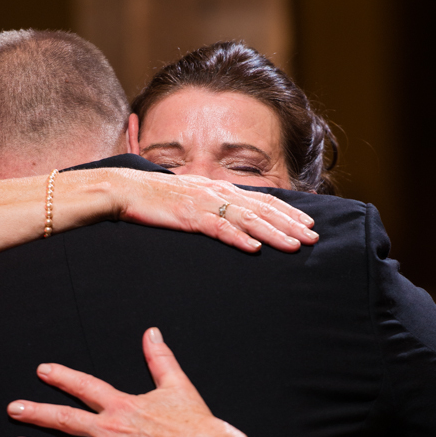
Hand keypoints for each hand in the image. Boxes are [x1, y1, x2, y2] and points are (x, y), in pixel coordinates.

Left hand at [8, 327, 247, 436]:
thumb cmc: (194, 420)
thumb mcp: (175, 383)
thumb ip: (159, 357)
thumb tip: (151, 333)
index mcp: (122, 404)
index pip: (84, 386)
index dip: (62, 377)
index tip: (42, 371)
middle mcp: (111, 428)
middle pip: (66, 418)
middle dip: (37, 413)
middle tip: (14, 410)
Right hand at [60, 167, 317, 253]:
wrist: (122, 189)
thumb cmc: (154, 198)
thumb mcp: (190, 199)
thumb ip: (212, 206)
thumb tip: (233, 220)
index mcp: (218, 187)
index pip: (261, 199)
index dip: (288, 212)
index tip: (308, 224)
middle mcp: (216, 191)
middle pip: (262, 209)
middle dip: (290, 224)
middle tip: (314, 238)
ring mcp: (203, 203)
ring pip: (247, 219)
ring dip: (273, 233)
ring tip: (294, 246)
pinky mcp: (187, 216)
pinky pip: (218, 228)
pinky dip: (237, 238)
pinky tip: (254, 249)